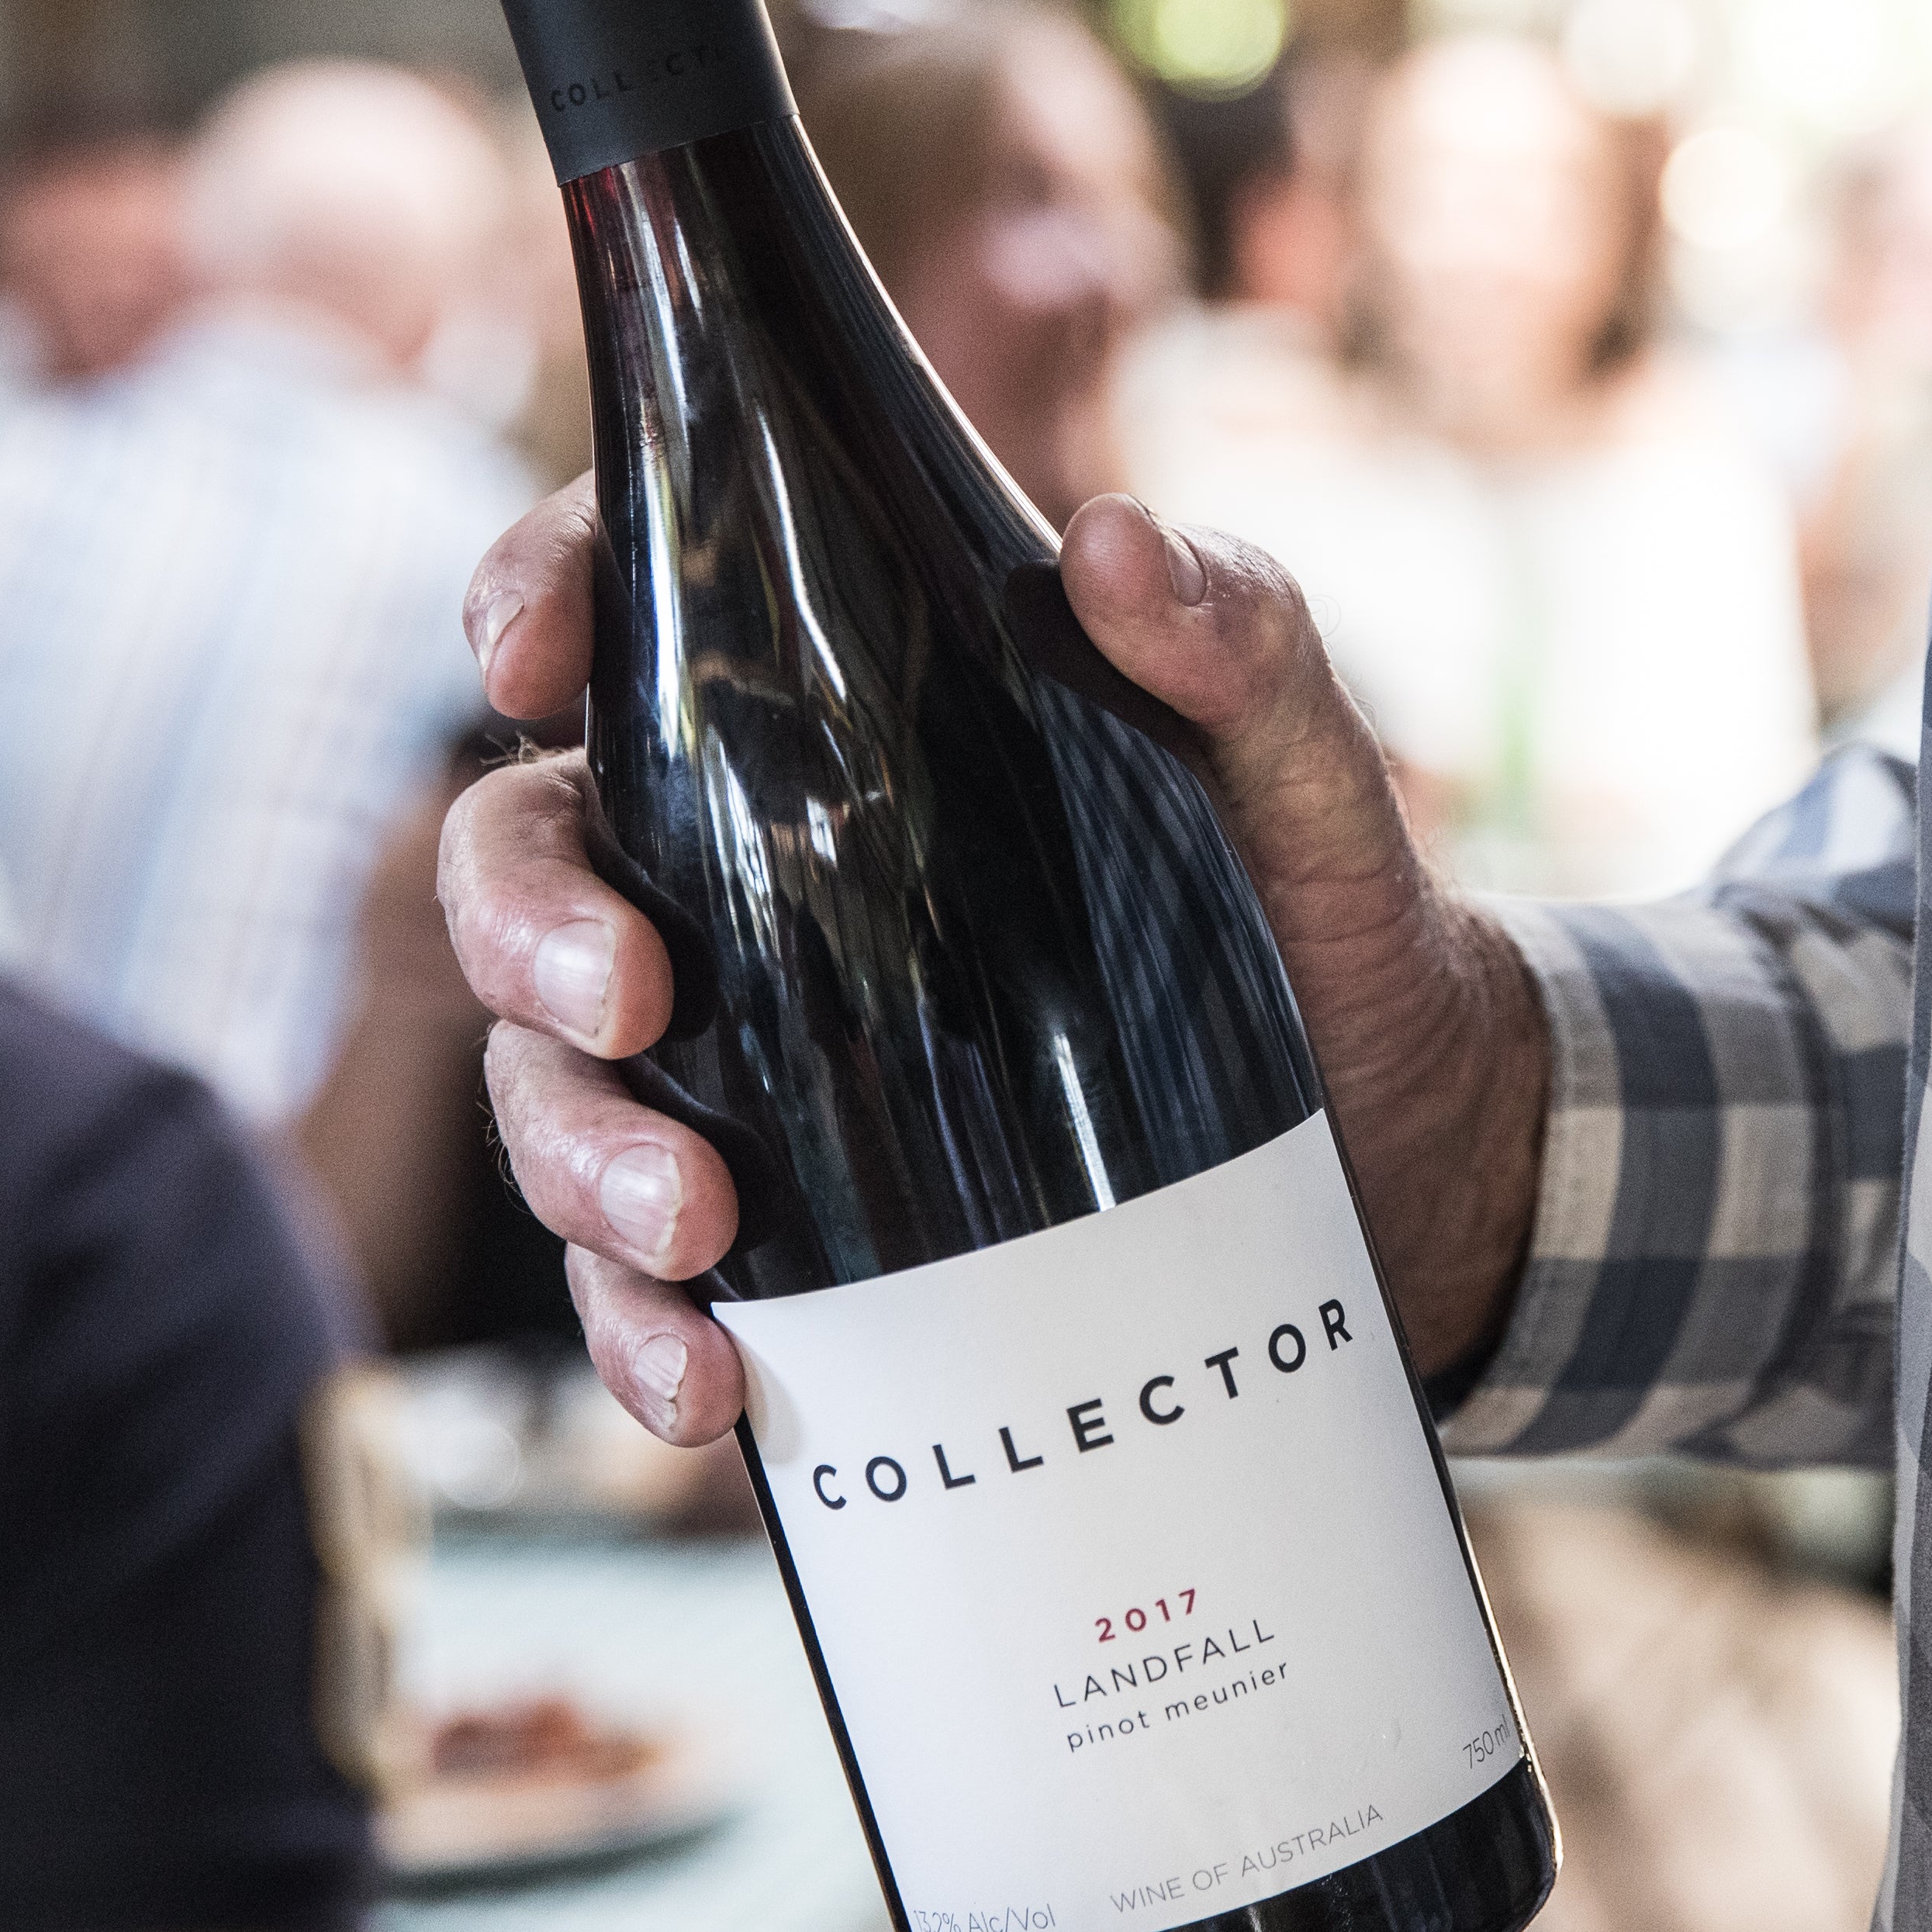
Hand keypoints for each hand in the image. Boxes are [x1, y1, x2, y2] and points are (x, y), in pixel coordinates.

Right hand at [436, 477, 1548, 1447]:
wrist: (1403, 1136)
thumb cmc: (1324, 908)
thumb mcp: (1300, 767)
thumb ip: (1241, 637)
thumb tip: (1119, 547)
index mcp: (838, 721)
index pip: (635, 613)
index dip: (535, 601)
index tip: (528, 659)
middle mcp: (751, 882)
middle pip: (531, 867)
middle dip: (533, 935)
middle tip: (633, 1003)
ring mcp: (754, 1060)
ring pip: (557, 1087)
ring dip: (581, 1160)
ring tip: (695, 1229)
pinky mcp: (795, 1227)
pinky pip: (646, 1279)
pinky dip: (641, 1332)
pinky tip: (710, 1384)